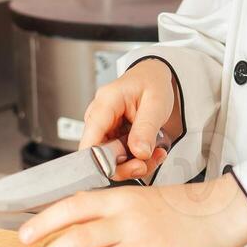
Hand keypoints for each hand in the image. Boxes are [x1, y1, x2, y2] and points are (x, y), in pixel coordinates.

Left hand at [17, 175, 246, 246]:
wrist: (226, 210)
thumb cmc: (186, 206)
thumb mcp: (144, 197)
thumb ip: (113, 212)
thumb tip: (78, 232)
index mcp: (123, 198)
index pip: (73, 207)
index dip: (44, 222)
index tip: (24, 237)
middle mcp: (130, 219)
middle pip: (75, 241)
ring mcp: (146, 244)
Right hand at [81, 58, 181, 180]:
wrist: (153, 78)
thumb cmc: (151, 83)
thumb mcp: (156, 103)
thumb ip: (146, 128)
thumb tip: (139, 153)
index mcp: (105, 103)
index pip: (90, 139)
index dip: (100, 160)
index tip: (122, 168)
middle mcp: (99, 119)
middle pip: (98, 156)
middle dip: (125, 166)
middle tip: (146, 163)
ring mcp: (104, 130)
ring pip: (111, 161)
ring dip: (135, 164)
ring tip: (155, 154)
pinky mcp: (112, 139)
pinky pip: (121, 159)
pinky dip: (138, 161)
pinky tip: (152, 152)